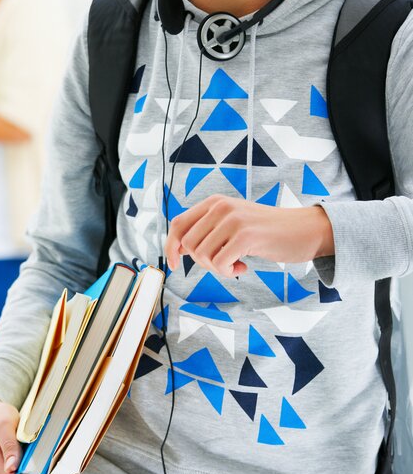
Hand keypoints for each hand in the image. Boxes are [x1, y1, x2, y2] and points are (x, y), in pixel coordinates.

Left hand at [165, 195, 334, 277]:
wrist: (304, 230)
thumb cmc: (267, 232)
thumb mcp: (232, 224)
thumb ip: (207, 231)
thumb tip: (178, 248)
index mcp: (214, 202)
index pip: (178, 224)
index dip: (171, 246)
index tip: (174, 265)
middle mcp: (221, 206)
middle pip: (189, 244)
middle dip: (202, 262)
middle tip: (224, 263)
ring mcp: (233, 219)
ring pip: (202, 255)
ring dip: (217, 268)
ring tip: (236, 264)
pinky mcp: (245, 235)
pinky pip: (219, 263)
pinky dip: (228, 271)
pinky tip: (243, 267)